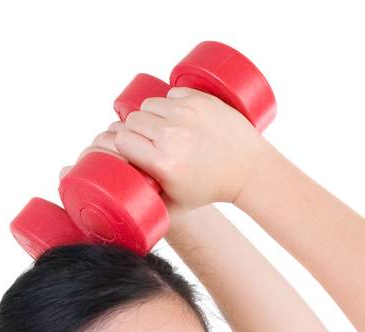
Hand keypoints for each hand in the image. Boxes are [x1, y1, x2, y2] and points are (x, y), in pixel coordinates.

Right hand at [111, 87, 271, 211]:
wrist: (248, 169)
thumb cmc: (210, 189)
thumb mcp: (175, 205)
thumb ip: (144, 203)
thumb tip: (116, 196)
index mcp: (163, 164)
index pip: (122, 140)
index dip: (123, 144)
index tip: (131, 149)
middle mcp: (173, 137)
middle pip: (133, 120)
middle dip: (136, 130)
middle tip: (148, 140)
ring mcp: (188, 114)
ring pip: (149, 104)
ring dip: (151, 115)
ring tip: (162, 127)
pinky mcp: (201, 99)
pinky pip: (170, 93)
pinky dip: (170, 103)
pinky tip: (178, 116)